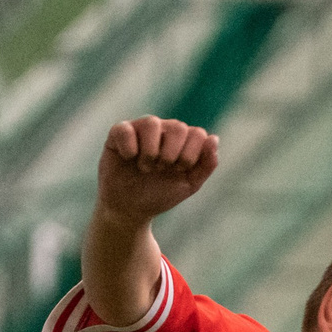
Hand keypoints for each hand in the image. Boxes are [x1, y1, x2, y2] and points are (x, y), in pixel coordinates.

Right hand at [98, 118, 217, 223]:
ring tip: (145, 167)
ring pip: (151, 123)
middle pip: (178, 127)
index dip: (190, 156)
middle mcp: (162, 129)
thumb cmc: (160, 194)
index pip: (197, 134)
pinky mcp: (118, 134)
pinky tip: (129, 159)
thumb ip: (206, 164)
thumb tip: (213, 138)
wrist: (130, 209)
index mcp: (182, 139)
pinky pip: (125, 130)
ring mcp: (140, 129)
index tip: (179, 171)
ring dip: (151, 152)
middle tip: (161, 169)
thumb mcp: (189, 184)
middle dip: (172, 155)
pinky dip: (129, 148)